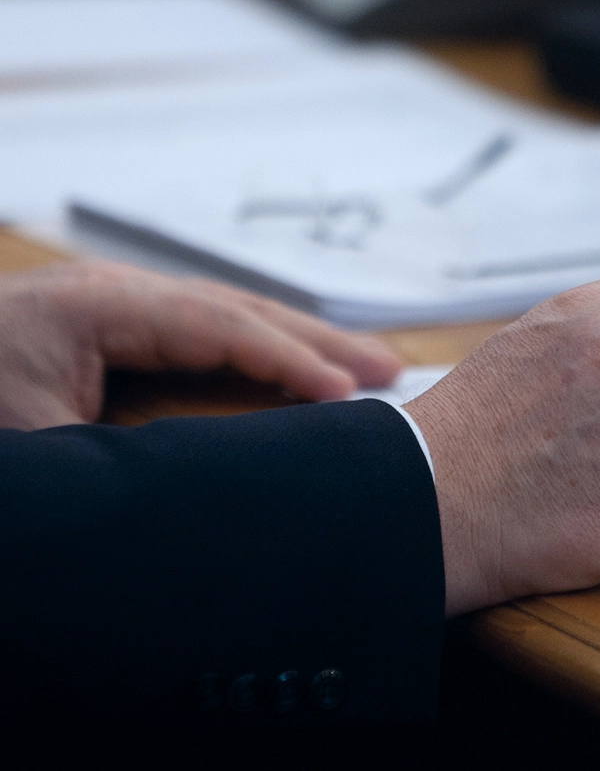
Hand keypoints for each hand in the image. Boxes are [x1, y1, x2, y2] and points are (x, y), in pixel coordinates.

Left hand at [0, 260, 401, 429]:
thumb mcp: (28, 449)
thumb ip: (115, 458)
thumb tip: (210, 477)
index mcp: (96, 307)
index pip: (217, 326)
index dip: (286, 359)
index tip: (343, 395)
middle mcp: (117, 294)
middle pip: (239, 308)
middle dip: (318, 338)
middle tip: (391, 368)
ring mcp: (119, 306)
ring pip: (230, 316)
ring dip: (300, 341)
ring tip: (368, 366)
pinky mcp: (117, 330)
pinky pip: (208, 334)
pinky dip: (261, 352)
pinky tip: (300, 369)